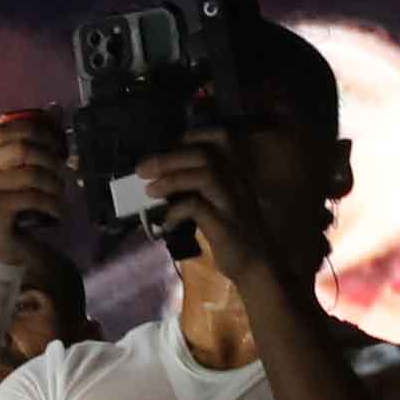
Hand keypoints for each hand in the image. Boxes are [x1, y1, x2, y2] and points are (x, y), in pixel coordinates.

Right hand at [0, 106, 73, 250]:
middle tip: (63, 169)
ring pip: (31, 173)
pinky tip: (55, 210)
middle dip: (51, 157)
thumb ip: (33, 139)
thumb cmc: (10, 205)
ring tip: (59, 193)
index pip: (6, 128)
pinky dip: (52, 203)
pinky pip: (32, 197)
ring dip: (55, 184)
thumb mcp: (18, 170)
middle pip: (21, 148)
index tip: (57, 142)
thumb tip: (55, 108)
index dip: (37, 130)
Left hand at [135, 139, 300, 289]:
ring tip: (150, 190)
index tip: (169, 144)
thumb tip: (159, 176)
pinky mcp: (226, 226)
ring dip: (172, 179)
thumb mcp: (219, 200)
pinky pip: (198, 208)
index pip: (222, 137)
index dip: (193, 135)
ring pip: (206, 175)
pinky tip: (166, 220)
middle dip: (169, 158)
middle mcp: (237, 181)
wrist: (257, 264)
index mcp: (236, 171)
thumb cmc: (232, 230)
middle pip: (205, 154)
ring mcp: (233, 202)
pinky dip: (176, 210)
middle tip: (142, 168)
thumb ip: (198, 185)